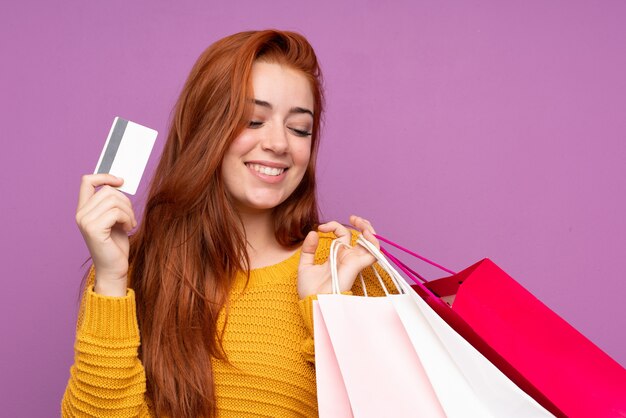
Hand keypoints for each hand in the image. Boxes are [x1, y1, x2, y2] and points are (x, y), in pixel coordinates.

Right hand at [75, 174, 136, 295]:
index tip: (121, 181)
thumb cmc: (115, 244)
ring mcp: (85, 221)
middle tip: (130, 217)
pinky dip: (127, 218)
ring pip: (113, 200)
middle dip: (125, 201)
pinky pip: (115, 212)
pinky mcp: (93, 229)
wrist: (114, 268)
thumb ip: (112, 202)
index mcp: (83, 209)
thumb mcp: (114, 218)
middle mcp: (80, 214)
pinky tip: (129, 228)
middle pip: (107, 191)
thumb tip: (120, 182)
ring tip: (130, 223)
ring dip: (128, 211)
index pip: (87, 181)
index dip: (105, 176)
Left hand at [297, 215, 378, 298]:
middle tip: (353, 217)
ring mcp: (354, 261)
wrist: (312, 302)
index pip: (342, 235)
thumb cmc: (310, 290)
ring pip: (370, 242)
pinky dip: (372, 241)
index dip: (334, 226)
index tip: (321, 228)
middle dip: (361, 223)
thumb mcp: (305, 265)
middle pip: (362, 237)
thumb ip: (308, 249)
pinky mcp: (357, 266)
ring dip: (368, 229)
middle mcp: (348, 257)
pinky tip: (364, 233)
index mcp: (337, 256)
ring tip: (359, 221)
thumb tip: (313, 232)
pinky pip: (373, 252)